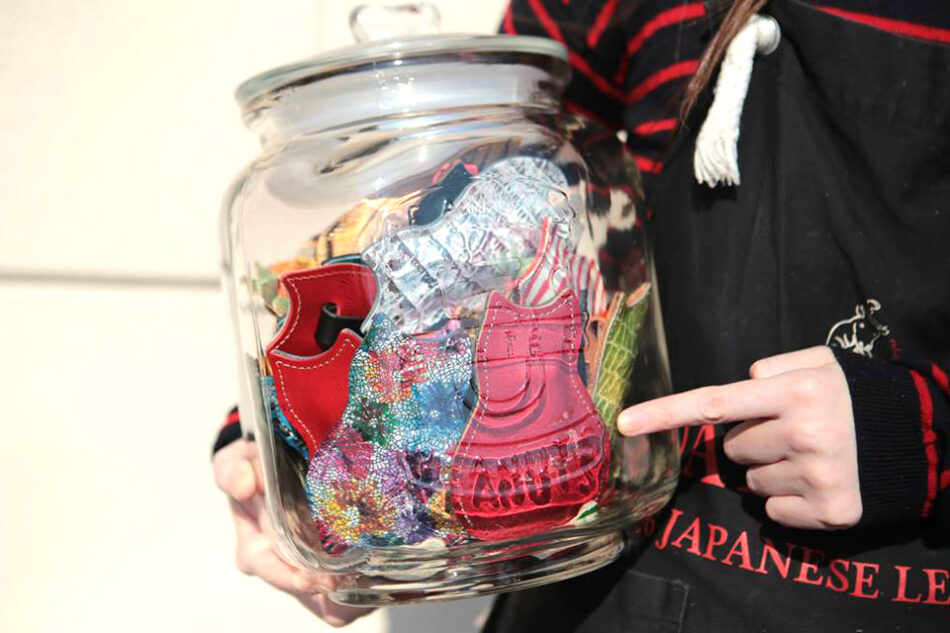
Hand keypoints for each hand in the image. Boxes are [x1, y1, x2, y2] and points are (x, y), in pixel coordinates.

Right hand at [213, 439, 372, 626]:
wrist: (275, 464)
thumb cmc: (253, 470)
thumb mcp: (236, 463)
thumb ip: (233, 471)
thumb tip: (244, 484)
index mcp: (258, 549)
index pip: (276, 574)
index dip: (297, 580)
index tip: (320, 579)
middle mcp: (287, 565)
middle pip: (313, 597)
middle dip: (339, 594)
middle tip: (364, 579)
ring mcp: (314, 566)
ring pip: (339, 599)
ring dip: (363, 590)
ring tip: (387, 577)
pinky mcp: (339, 560)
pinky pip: (357, 584)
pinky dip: (375, 578)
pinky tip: (393, 566)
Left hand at [618, 346, 861, 529]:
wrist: (919, 437)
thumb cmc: (856, 396)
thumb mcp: (821, 362)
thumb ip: (773, 366)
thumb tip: (740, 386)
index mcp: (795, 392)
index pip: (714, 403)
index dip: (665, 413)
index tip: (623, 423)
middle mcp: (804, 433)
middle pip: (733, 447)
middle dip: (752, 439)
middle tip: (792, 430)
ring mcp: (818, 475)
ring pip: (751, 481)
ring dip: (770, 469)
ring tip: (810, 454)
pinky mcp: (831, 511)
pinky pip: (774, 510)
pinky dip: (788, 499)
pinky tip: (817, 481)